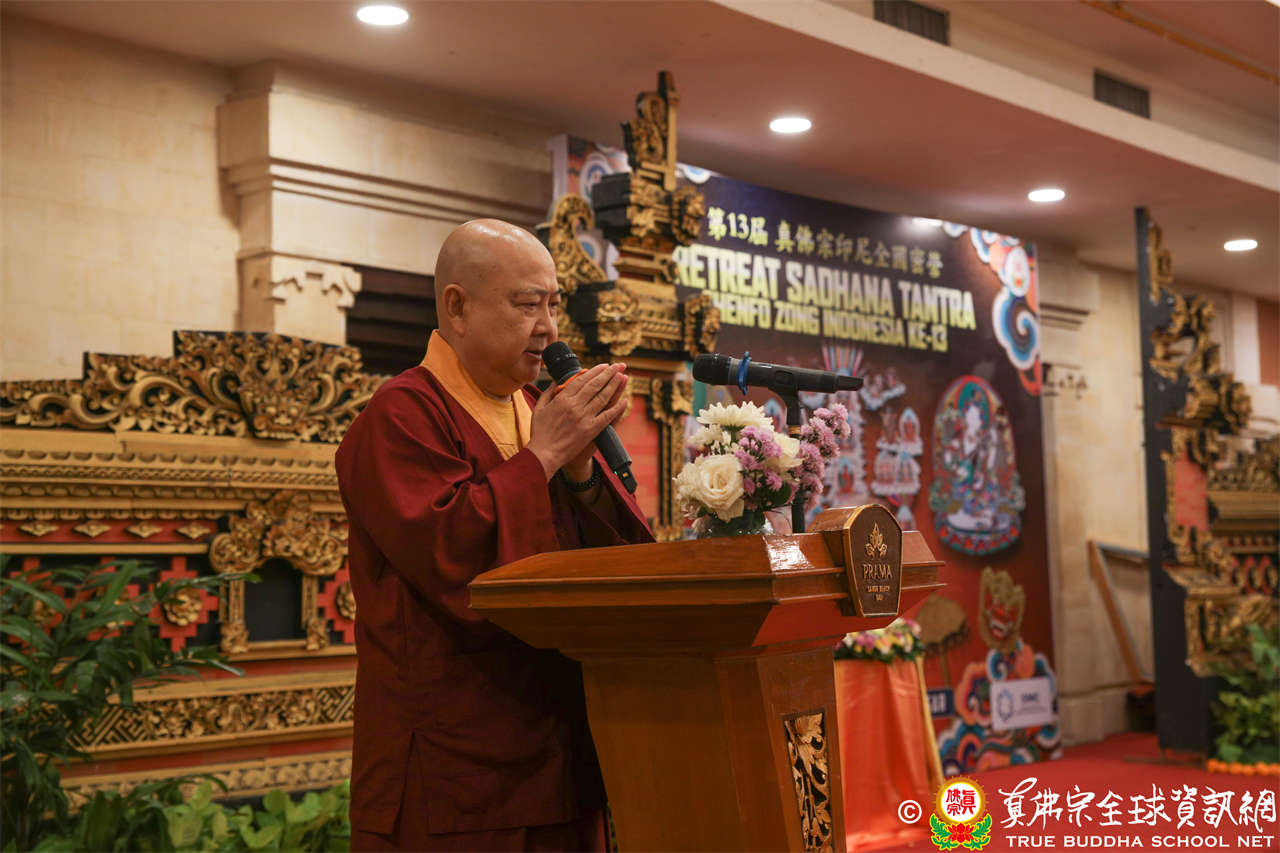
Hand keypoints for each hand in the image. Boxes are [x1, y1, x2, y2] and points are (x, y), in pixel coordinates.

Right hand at [528, 363, 628, 479]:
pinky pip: (607, 416)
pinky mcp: (590, 431)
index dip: (595, 371)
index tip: (604, 365)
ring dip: (614, 385)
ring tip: (623, 376)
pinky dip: (617, 408)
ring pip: (603, 397)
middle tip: (619, 365)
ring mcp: (584, 418)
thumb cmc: (540, 431)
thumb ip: (549, 392)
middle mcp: (574, 406)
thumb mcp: (540, 407)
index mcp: (562, 399)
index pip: (582, 379)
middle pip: (595, 385)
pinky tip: (625, 400)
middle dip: (609, 373)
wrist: (544, 454)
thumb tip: (558, 380)